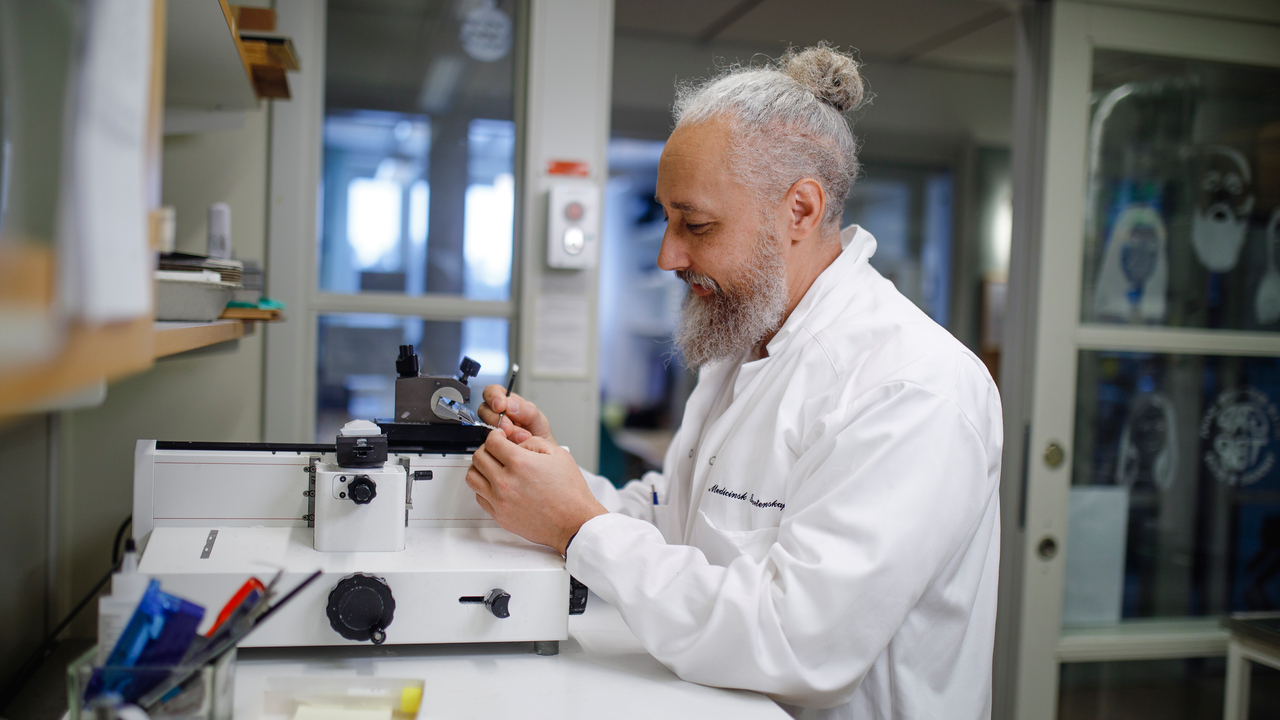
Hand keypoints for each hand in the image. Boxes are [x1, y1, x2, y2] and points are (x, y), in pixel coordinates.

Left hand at [467, 430, 606, 553]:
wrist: (574, 523)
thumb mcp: (558, 454)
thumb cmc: (570, 493)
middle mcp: (506, 482)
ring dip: (480, 468)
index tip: (500, 437)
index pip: (491, 441)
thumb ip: (532, 442)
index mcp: (520, 464)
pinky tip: (496, 484)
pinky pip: (479, 496)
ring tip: (491, 466)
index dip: (495, 435)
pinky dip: (484, 487)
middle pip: (478, 457)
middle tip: (496, 450)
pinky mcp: (499, 515)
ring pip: (472, 477)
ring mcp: (500, 501)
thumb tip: (515, 442)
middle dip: (487, 449)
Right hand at [477, 386, 553, 443]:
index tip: (501, 407)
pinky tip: (514, 446)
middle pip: (484, 409)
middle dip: (497, 419)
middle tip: (509, 428)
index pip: (492, 391)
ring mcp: (492, 430)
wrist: (542, 458)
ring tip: (520, 438)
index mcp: (507, 402)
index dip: (493, 396)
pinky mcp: (490, 445)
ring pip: (485, 427)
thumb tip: (509, 404)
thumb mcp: (538, 420)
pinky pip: (488, 443)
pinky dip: (501, 445)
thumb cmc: (539, 436)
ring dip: (502, 434)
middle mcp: (496, 415)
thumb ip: (525, 410)